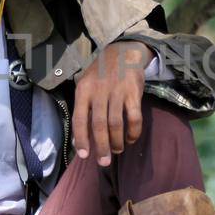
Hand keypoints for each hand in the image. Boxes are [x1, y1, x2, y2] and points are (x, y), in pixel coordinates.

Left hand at [72, 40, 153, 166]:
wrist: (122, 53)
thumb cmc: (100, 74)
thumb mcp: (86, 85)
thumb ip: (83, 108)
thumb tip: (80, 139)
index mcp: (83, 91)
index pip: (79, 119)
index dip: (81, 139)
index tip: (84, 155)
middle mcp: (99, 91)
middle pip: (99, 125)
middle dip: (102, 147)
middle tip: (104, 162)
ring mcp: (117, 91)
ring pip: (116, 124)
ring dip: (117, 141)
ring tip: (117, 150)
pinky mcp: (133, 92)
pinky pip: (134, 117)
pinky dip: (133, 132)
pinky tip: (131, 139)